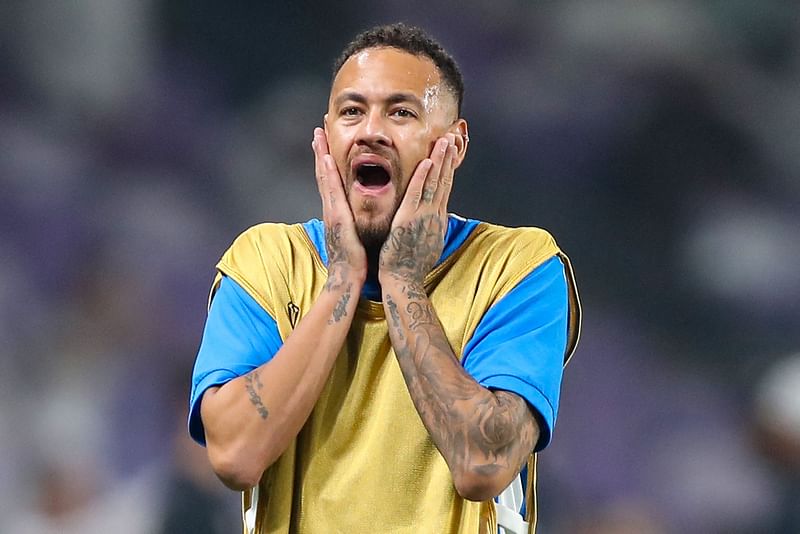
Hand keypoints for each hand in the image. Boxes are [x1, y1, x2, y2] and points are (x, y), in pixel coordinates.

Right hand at [312, 128, 367, 287]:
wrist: (347, 276)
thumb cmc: (354, 259)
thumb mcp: (354, 233)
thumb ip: (353, 220)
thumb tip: (356, 212)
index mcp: (337, 210)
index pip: (331, 179)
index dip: (327, 159)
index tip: (326, 141)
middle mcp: (331, 207)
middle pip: (324, 172)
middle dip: (321, 150)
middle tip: (318, 128)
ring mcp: (331, 211)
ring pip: (325, 177)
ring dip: (321, 155)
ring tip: (318, 134)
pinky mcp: (336, 216)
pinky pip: (332, 191)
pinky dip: (328, 173)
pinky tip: (327, 158)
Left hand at [379, 134, 457, 285]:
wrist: (404, 280)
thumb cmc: (411, 264)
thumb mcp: (426, 242)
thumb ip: (430, 226)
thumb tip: (435, 218)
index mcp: (437, 219)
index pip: (445, 187)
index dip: (449, 168)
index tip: (452, 151)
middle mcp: (434, 215)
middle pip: (445, 180)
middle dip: (449, 158)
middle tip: (453, 136)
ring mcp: (424, 216)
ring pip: (435, 183)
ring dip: (440, 160)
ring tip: (444, 140)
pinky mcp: (409, 219)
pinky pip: (417, 194)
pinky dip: (423, 178)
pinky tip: (427, 162)